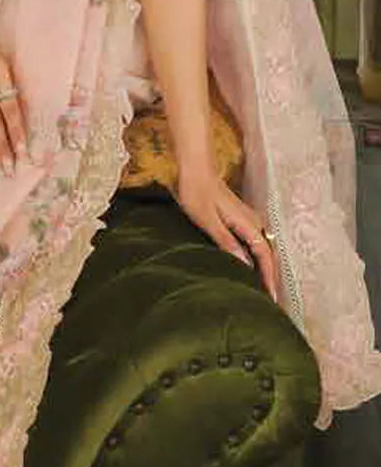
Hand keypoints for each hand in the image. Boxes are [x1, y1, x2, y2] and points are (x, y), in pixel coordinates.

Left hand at [174, 167, 279, 302]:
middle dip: (271, 275)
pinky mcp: (238, 216)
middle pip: (268, 253)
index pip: (264, 256)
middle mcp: (251, 220)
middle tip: (270, 298)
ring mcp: (246, 217)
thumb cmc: (196, 191)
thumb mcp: (208, 220)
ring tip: (262, 285)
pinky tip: (248, 262)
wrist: (194, 167)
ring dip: (264, 265)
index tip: (272, 297)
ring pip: (262, 246)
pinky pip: (254, 239)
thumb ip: (226, 242)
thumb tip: (245, 265)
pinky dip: (256, 254)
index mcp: (246, 223)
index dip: (269, 277)